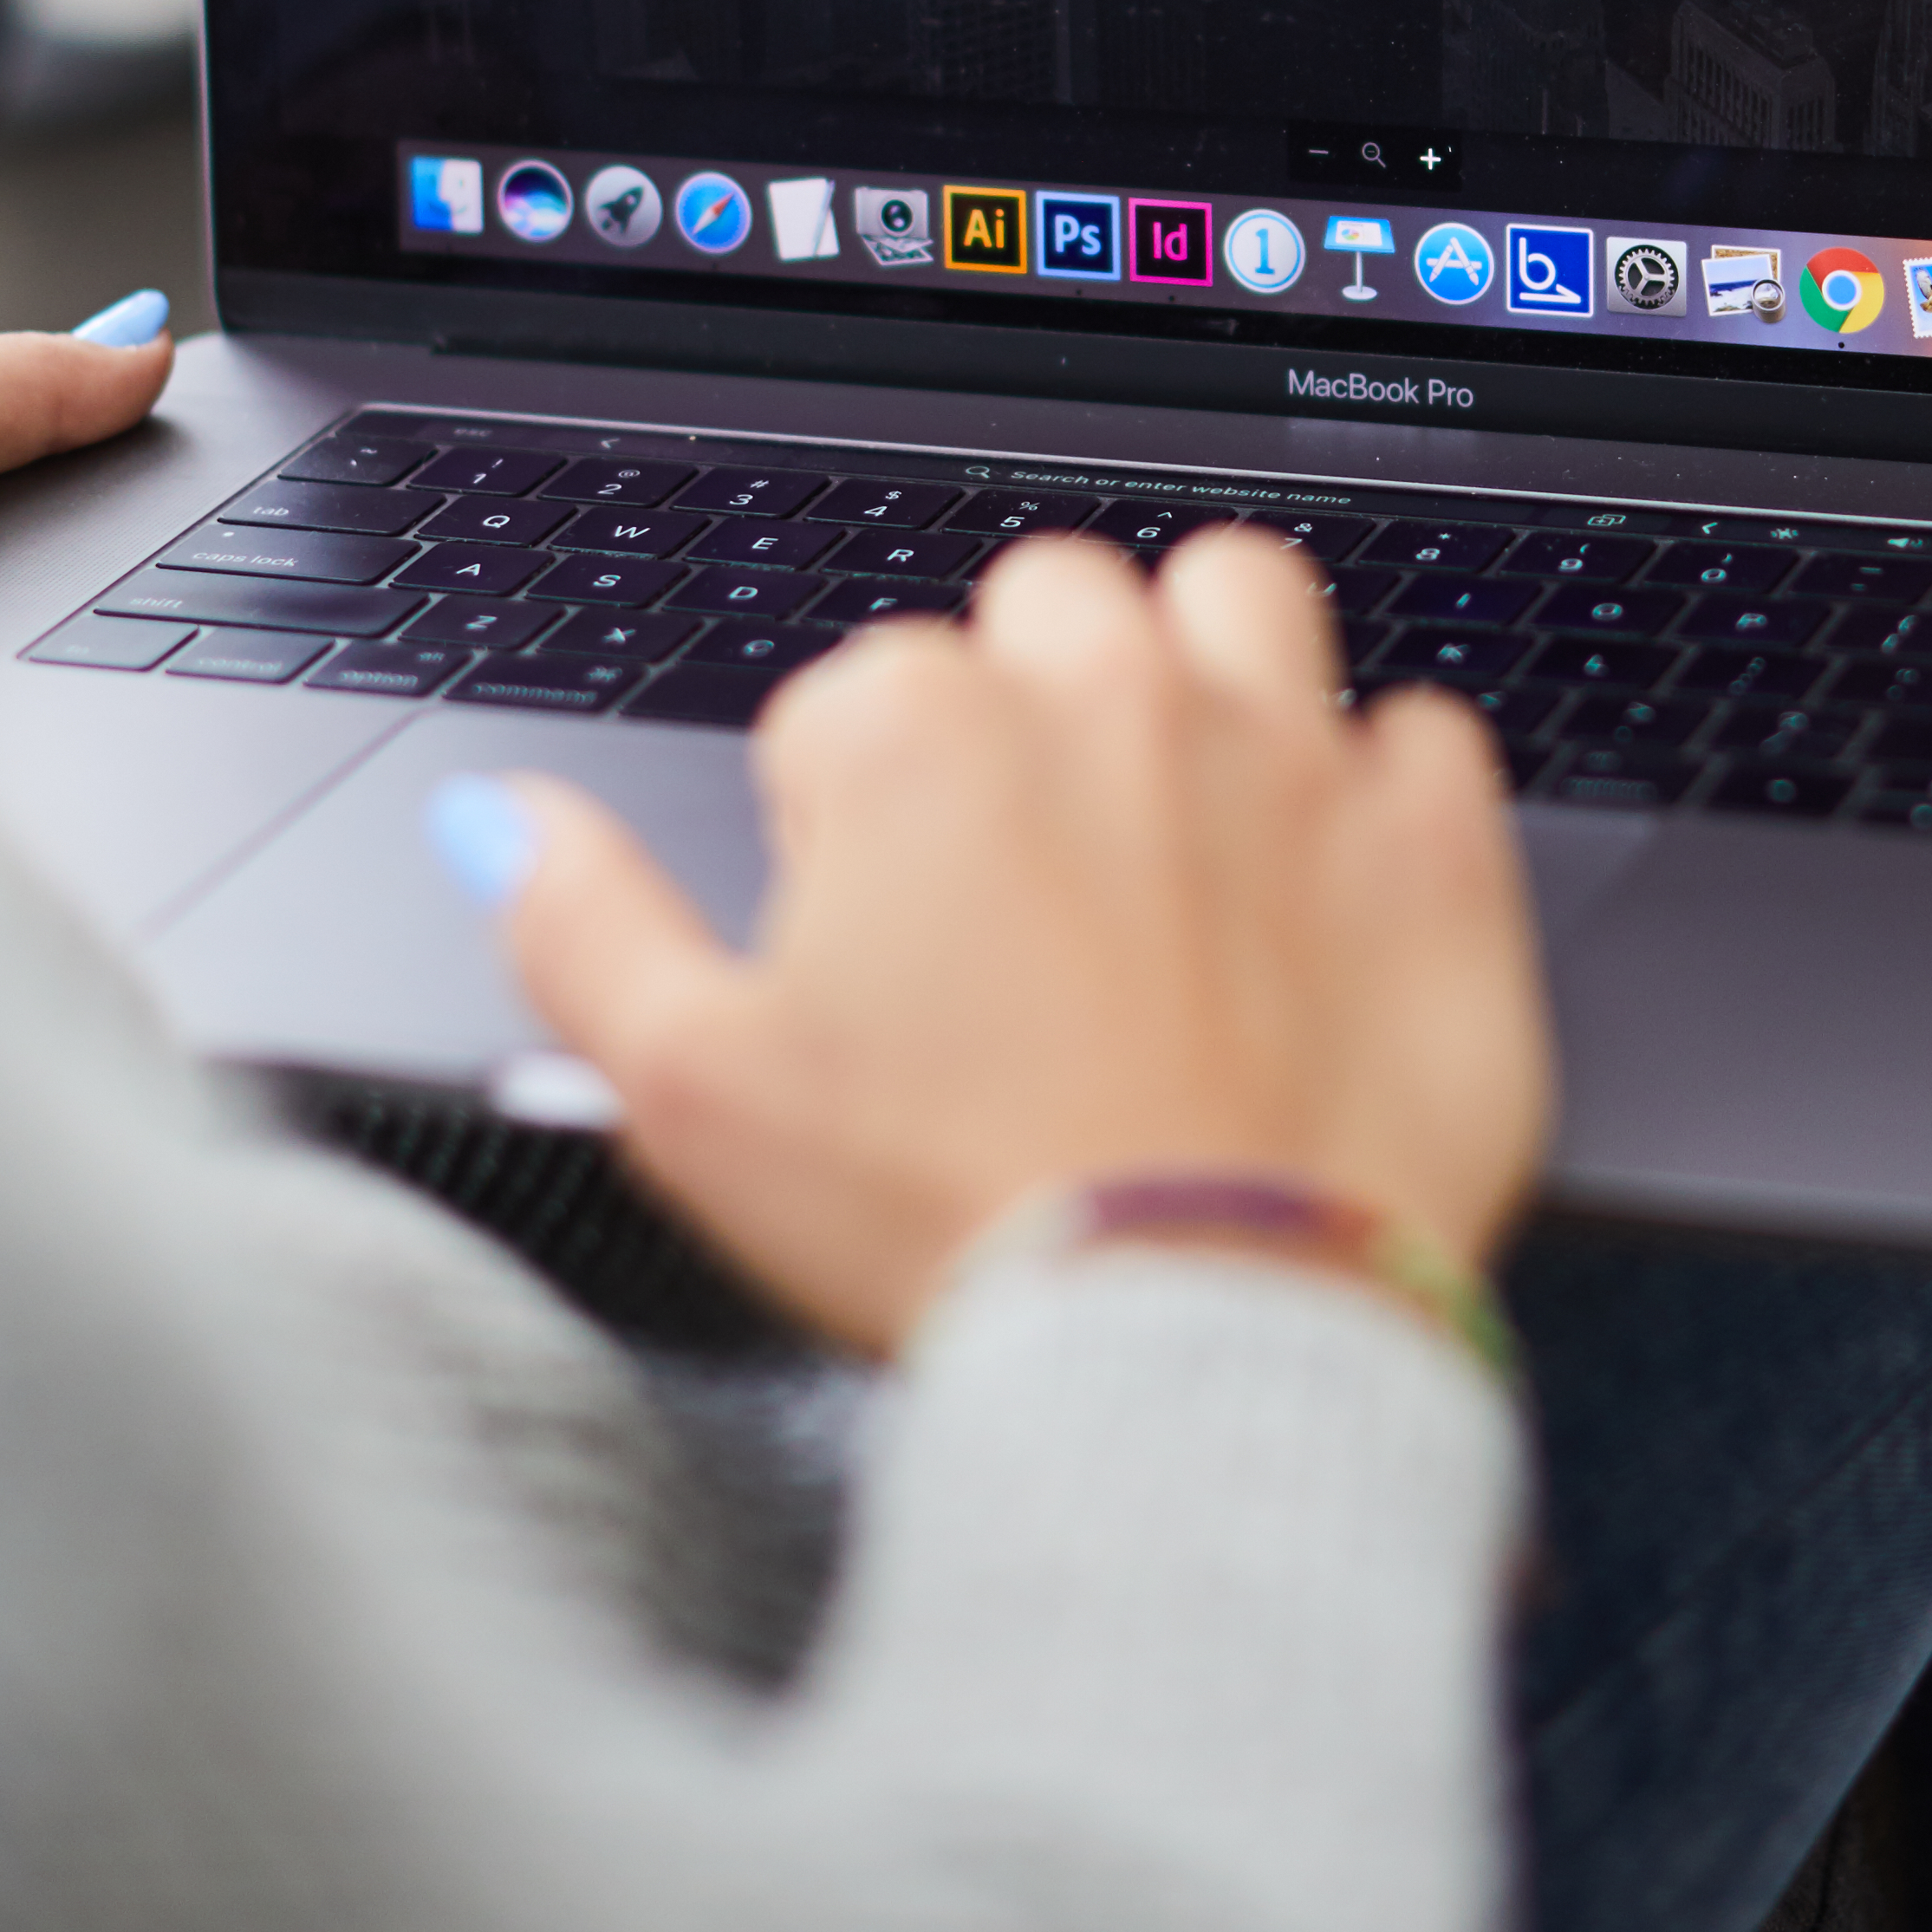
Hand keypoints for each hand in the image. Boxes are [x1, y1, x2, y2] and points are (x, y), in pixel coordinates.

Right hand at [499, 528, 1551, 1355]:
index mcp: (915, 737)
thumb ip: (580, 925)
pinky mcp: (1428, 833)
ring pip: (1236, 595)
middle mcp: (1105, 698)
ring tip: (1188, 802)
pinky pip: (1418, 729)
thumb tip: (503, 822)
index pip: (860, 698)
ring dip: (1207, 667)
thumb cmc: (952, 1225)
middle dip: (1029, 707)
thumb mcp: (688, 1098)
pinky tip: (1333, 889)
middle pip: (1047, 609)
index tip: (888, 938)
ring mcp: (1285, 750)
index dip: (858, 817)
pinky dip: (1380, 792)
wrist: (1198, 1335)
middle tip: (1030, 872)